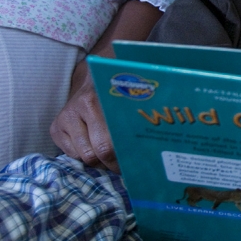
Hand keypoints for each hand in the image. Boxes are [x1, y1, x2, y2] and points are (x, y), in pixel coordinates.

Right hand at [50, 0, 162, 171]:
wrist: (96, 72)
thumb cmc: (126, 86)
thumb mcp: (140, 90)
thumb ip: (152, 102)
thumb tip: (185, 113)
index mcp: (100, 98)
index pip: (110, 144)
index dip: (125, 160)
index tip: (139, 166)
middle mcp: (80, 107)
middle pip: (97, 155)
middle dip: (114, 165)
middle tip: (128, 167)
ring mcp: (65, 117)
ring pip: (84, 157)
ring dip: (99, 161)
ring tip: (113, 157)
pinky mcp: (55, 127)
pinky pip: (71, 154)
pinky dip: (84, 155)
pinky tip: (95, 147)